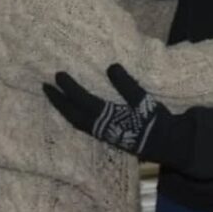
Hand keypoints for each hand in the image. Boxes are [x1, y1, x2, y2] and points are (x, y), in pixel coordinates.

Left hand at [43, 63, 167, 155]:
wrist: (167, 144)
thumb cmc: (156, 122)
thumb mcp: (144, 101)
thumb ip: (127, 85)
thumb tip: (111, 66)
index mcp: (108, 118)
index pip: (82, 101)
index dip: (69, 88)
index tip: (57, 75)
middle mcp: (101, 128)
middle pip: (72, 114)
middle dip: (58, 101)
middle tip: (45, 86)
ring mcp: (102, 134)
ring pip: (76, 122)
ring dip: (64, 109)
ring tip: (55, 96)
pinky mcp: (107, 136)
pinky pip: (83, 126)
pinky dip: (74, 116)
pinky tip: (73, 109)